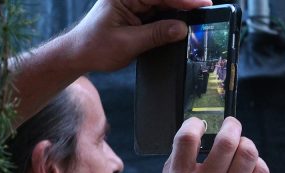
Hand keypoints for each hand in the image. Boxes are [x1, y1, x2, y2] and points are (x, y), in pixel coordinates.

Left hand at [68, 0, 211, 71]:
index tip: (202, 4)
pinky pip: (158, 12)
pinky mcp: (135, 13)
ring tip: (197, 20)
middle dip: (184, 4)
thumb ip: (156, 34)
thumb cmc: (95, 47)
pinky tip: (181, 26)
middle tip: (206, 12)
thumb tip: (181, 29)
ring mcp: (133, 3)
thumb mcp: (128, 44)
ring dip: (179, 12)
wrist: (79, 55)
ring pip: (163, 4)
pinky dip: (170, 19)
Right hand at [157, 117, 269, 172]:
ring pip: (248, 153)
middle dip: (230, 126)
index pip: (186, 139)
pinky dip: (256, 162)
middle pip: (226, 141)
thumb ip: (174, 167)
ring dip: (245, 142)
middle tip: (230, 125)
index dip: (194, 124)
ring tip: (240, 145)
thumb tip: (190, 138)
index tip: (198, 124)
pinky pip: (261, 172)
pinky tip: (248, 165)